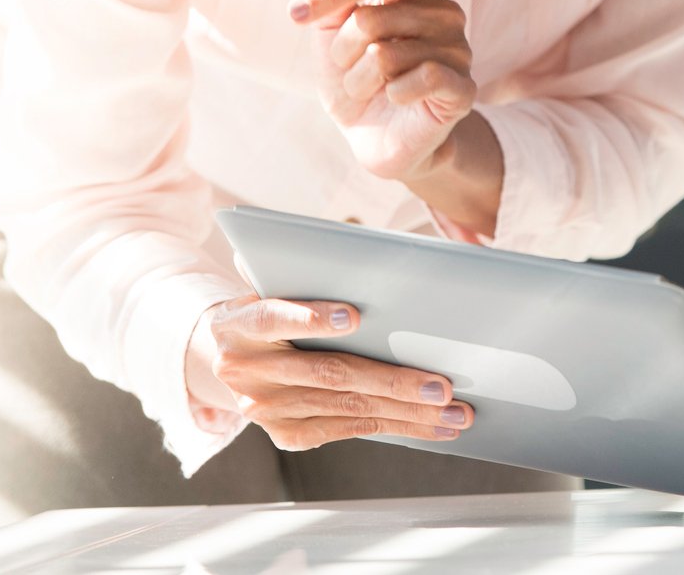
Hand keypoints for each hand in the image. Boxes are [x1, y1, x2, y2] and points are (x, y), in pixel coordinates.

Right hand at [186, 294, 472, 448]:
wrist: (228, 357)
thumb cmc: (271, 309)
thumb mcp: (271, 285)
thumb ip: (301, 272)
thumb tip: (354, 249)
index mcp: (239, 325)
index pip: (272, 318)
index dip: (311, 318)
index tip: (354, 315)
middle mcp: (246, 371)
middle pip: (329, 374)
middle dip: (393, 382)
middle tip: (443, 387)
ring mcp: (264, 409)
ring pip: (348, 408)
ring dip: (408, 413)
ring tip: (454, 412)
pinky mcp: (285, 433)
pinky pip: (347, 428)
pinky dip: (393, 427)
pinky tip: (430, 426)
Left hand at [291, 0, 475, 180]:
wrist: (377, 135)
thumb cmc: (356, 76)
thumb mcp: (331, 36)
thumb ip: (330, 1)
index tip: (296, 16)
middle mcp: (444, 11)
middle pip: (370, 18)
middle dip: (342, 52)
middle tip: (351, 70)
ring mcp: (458, 48)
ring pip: (384, 56)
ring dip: (360, 81)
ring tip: (371, 89)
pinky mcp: (463, 87)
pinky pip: (423, 78)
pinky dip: (394, 93)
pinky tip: (396, 98)